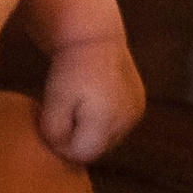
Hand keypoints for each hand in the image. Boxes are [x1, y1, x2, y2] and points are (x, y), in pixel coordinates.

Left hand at [38, 36, 145, 163]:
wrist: (94, 38)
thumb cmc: (69, 70)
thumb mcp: (53, 101)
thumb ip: (54, 133)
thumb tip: (63, 151)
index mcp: (107, 119)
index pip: (82, 154)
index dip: (63, 144)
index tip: (53, 120)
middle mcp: (128, 119)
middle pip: (97, 149)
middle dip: (78, 137)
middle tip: (65, 110)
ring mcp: (136, 113)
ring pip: (107, 139)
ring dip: (91, 130)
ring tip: (79, 104)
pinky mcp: (139, 106)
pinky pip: (117, 127)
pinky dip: (103, 121)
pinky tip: (93, 101)